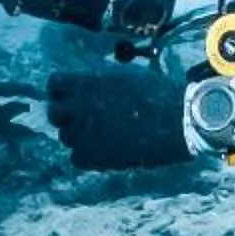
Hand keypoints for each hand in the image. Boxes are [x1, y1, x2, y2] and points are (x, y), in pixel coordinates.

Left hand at [46, 68, 195, 171]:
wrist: (179, 119)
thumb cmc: (158, 94)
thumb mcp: (124, 77)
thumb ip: (99, 82)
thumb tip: (86, 87)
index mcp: (85, 83)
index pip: (55, 85)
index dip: (64, 92)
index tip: (76, 98)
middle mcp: (77, 106)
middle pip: (55, 113)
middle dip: (68, 117)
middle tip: (89, 121)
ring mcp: (82, 132)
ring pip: (66, 137)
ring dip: (82, 138)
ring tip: (109, 136)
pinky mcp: (92, 156)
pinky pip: (77, 158)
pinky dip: (90, 158)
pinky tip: (110, 152)